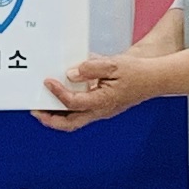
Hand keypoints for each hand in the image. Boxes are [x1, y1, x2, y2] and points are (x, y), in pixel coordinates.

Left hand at [37, 51, 165, 132]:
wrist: (153, 78)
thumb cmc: (136, 72)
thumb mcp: (114, 64)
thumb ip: (91, 68)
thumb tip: (71, 73)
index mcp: (103, 102)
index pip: (73, 102)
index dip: (57, 93)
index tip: (47, 82)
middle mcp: (100, 110)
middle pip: (69, 124)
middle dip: (49, 119)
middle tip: (34, 110)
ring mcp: (100, 111)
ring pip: (73, 121)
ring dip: (56, 116)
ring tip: (40, 106)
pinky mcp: (100, 106)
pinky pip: (79, 112)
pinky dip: (65, 108)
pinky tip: (58, 96)